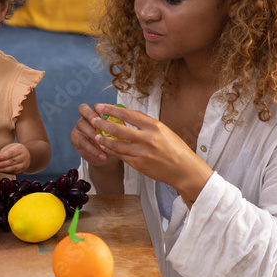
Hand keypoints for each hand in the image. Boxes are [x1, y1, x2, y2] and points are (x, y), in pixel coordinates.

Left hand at [0, 143, 29, 174]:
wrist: (26, 154)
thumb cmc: (15, 150)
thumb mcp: (9, 147)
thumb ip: (3, 153)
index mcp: (20, 148)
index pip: (11, 153)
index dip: (2, 156)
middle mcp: (24, 156)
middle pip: (12, 161)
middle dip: (1, 164)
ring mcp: (25, 164)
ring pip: (13, 168)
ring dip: (3, 169)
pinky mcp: (23, 170)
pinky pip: (14, 172)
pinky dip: (6, 172)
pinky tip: (0, 171)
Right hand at [70, 103, 117, 166]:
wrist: (107, 158)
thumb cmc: (114, 143)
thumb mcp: (119, 135)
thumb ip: (119, 128)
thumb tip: (124, 125)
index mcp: (98, 113)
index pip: (97, 106)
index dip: (101, 109)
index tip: (108, 117)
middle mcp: (87, 117)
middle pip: (83, 108)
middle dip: (90, 115)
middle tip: (99, 125)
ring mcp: (79, 126)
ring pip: (82, 124)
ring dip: (94, 135)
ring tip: (104, 145)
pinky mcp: (75, 137)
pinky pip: (82, 141)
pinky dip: (93, 149)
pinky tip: (102, 156)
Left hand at [90, 103, 213, 205]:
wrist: (184, 170)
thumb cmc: (176, 148)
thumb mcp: (164, 130)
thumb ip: (146, 124)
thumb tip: (128, 116)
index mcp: (155, 126)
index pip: (128, 115)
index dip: (111, 110)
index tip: (101, 107)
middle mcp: (148, 139)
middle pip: (118, 129)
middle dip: (103, 124)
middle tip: (93, 120)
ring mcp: (142, 153)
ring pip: (117, 145)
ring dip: (104, 139)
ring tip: (96, 135)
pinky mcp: (139, 165)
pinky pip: (121, 156)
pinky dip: (111, 151)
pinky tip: (105, 147)